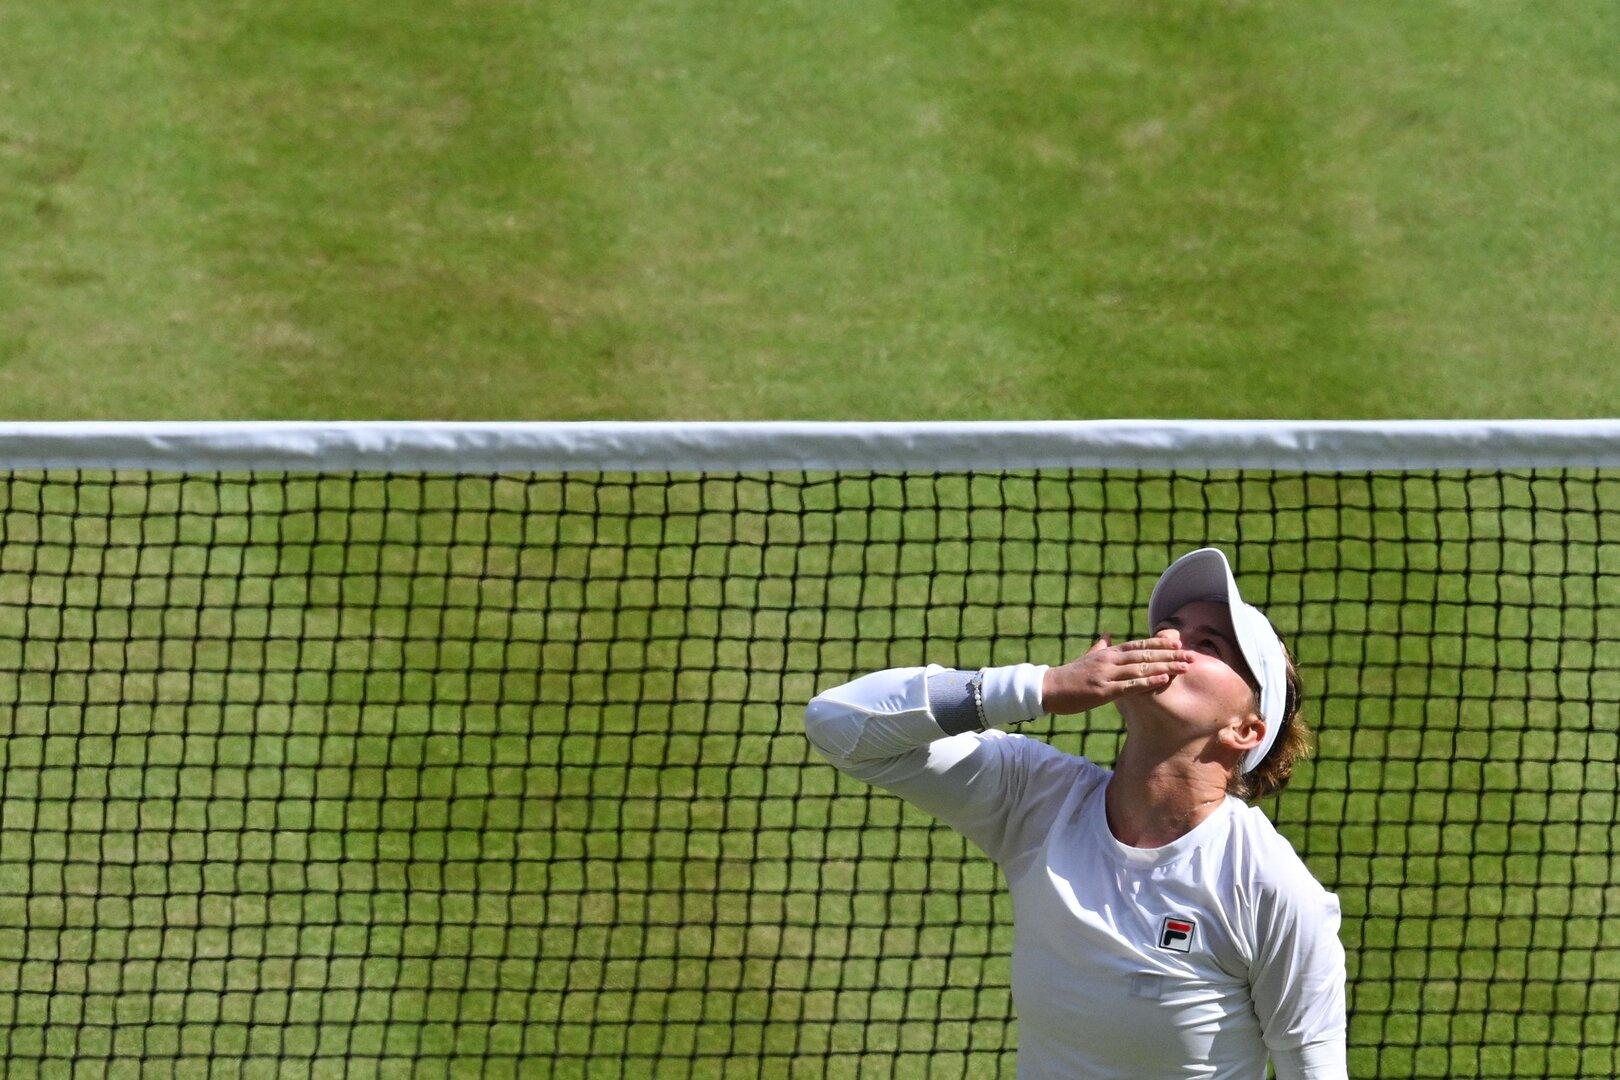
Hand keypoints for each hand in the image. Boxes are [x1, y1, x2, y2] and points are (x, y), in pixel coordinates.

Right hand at [1041, 631, 1195, 715]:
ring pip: (1141, 669)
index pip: (1139, 645)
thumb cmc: (1069, 675)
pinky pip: (1129, 686)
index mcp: (1108, 653)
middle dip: (1170, 655)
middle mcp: (1110, 660)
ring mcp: (1107, 675)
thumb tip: (1108, 633)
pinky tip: (1163, 680)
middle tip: (1192, 655)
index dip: (1160, 643)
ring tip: (1185, 667)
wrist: (1048, 688)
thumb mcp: (1087, 656)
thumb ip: (1100, 645)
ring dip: (1166, 667)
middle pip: (1145, 655)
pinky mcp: (1103, 691)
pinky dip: (1148, 683)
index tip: (1179, 642)